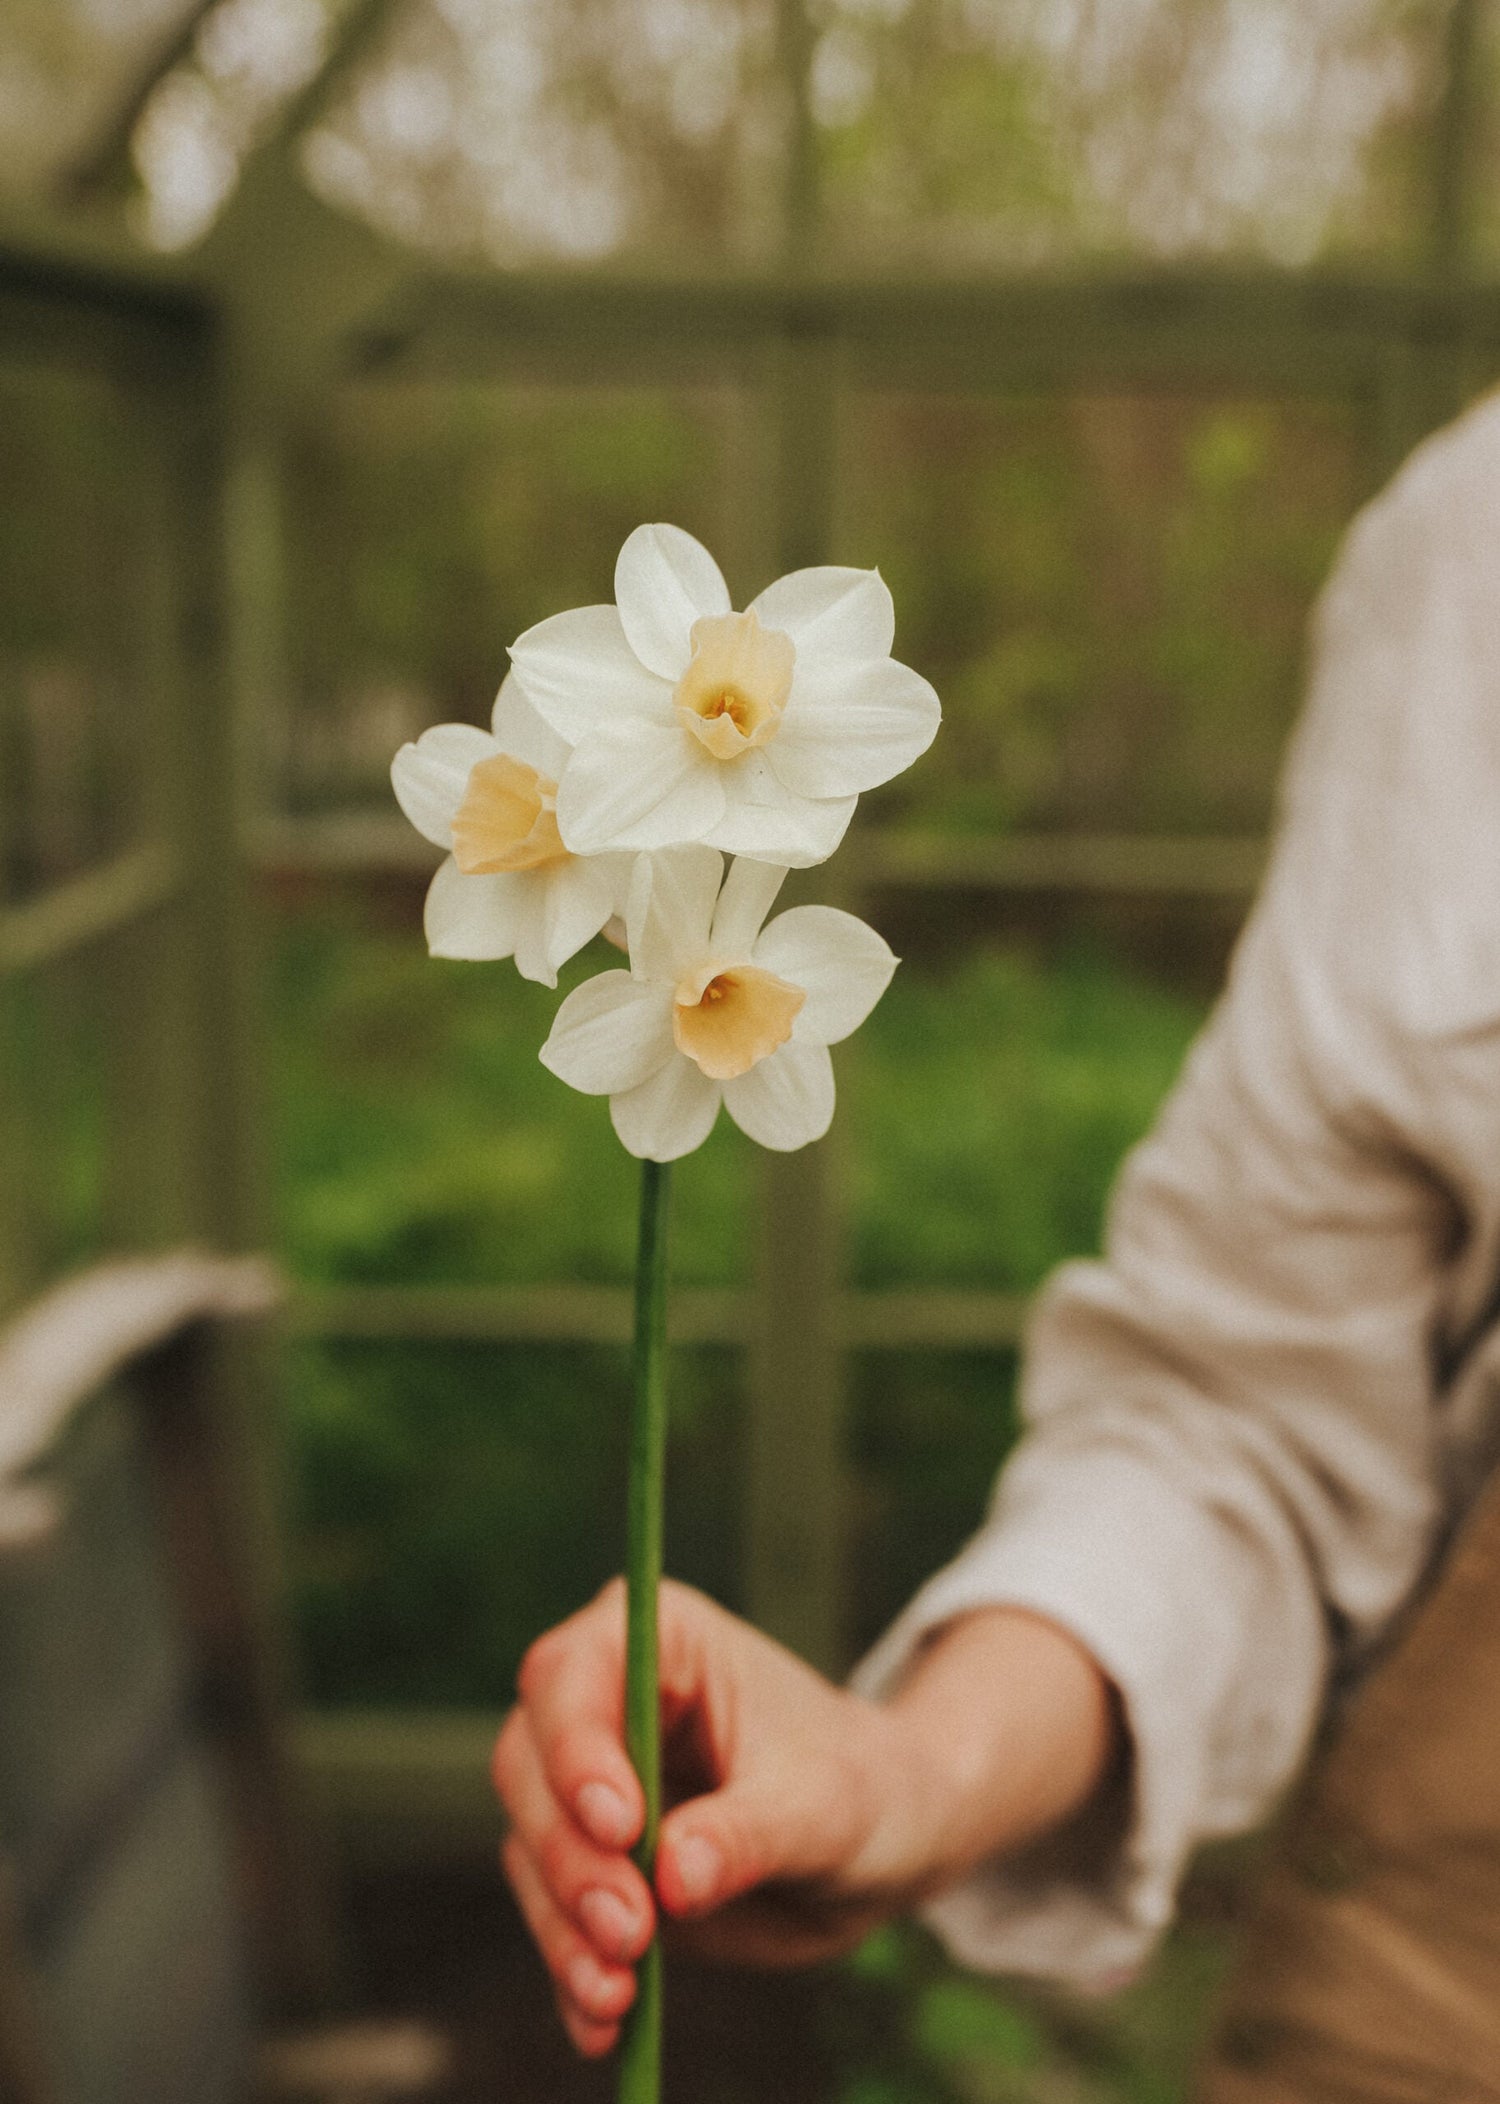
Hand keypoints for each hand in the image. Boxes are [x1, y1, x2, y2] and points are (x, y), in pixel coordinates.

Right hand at [493, 1577, 1117, 2056]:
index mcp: (662, 1642)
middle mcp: (609, 1703)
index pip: (572, 1673)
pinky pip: (557, 1918)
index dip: (576, 1747)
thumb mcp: (823, 1806)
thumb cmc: (863, 1787)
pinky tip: (604, 2023)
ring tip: (618, 1990)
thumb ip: (747, 1833)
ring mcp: (592, 1789)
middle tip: (629, 1929)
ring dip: (564, 1926)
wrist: (887, 1842)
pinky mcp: (596, 1868)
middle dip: (569, 1854)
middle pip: (531, 1764)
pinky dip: (572, 1972)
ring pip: (532, 1847)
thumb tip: (673, 1878)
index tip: (622, 1828)